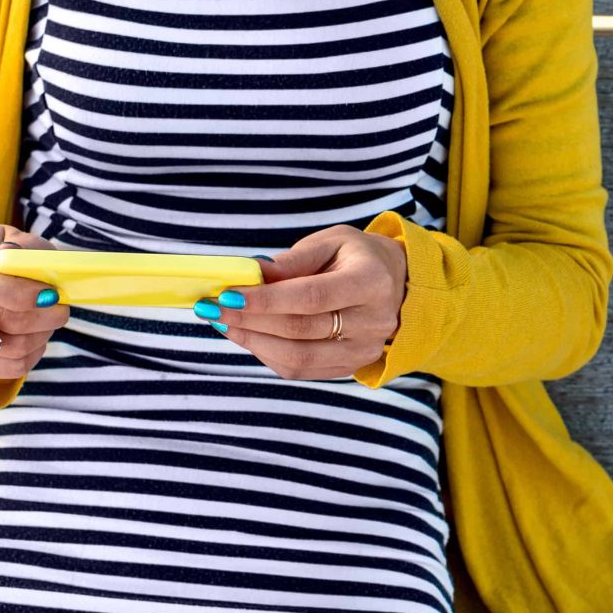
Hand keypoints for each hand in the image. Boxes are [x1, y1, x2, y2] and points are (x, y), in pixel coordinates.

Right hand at [0, 223, 69, 381]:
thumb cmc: (8, 258)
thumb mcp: (21, 241)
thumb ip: (25, 249)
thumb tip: (19, 262)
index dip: (17, 292)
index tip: (50, 295)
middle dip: (41, 317)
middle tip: (61, 309)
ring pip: (6, 347)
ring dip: (40, 335)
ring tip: (49, 321)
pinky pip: (6, 368)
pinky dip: (32, 356)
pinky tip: (36, 338)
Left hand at [196, 224, 409, 380]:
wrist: (400, 285)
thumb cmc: (360, 258)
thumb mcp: (332, 242)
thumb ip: (294, 260)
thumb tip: (252, 275)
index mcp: (371, 282)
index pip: (310, 297)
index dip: (266, 300)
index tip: (227, 295)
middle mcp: (372, 321)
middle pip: (300, 330)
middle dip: (249, 320)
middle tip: (212, 309)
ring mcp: (363, 350)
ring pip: (298, 357)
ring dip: (252, 342)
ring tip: (224, 324)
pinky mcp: (351, 366)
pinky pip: (302, 369)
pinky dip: (268, 355)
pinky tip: (248, 336)